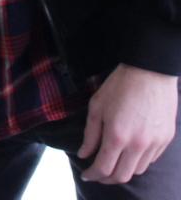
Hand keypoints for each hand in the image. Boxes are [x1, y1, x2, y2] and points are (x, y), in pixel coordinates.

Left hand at [78, 63, 178, 183]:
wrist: (149, 72)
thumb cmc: (119, 86)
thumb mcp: (96, 106)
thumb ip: (90, 134)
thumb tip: (84, 154)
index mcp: (117, 135)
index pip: (104, 168)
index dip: (93, 175)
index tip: (86, 175)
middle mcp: (138, 144)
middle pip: (122, 176)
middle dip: (107, 178)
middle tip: (98, 174)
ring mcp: (155, 144)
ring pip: (138, 170)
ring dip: (123, 170)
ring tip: (113, 162)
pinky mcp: (166, 140)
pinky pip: (151, 160)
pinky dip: (138, 161)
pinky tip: (129, 153)